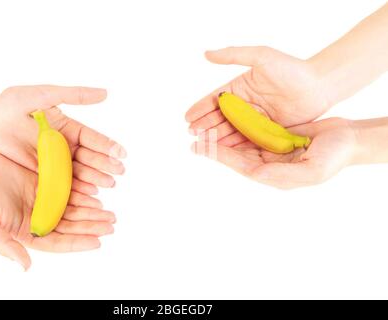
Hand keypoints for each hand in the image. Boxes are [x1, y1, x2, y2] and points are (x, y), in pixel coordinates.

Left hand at [0, 85, 126, 193]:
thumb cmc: (14, 103)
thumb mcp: (44, 95)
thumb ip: (73, 95)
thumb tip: (105, 93)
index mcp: (69, 129)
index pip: (93, 138)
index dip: (108, 146)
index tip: (121, 154)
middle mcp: (66, 146)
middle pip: (90, 158)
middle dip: (105, 166)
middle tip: (118, 173)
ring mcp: (55, 162)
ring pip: (79, 172)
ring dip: (94, 179)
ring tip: (107, 185)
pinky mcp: (43, 174)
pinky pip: (61, 183)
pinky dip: (75, 189)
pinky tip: (88, 193)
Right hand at [0, 151, 115, 269]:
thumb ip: (6, 247)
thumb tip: (25, 267)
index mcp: (27, 232)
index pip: (58, 242)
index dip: (77, 242)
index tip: (97, 242)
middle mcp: (39, 218)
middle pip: (71, 226)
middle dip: (91, 226)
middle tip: (111, 225)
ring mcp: (44, 201)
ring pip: (73, 210)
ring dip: (91, 212)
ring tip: (109, 214)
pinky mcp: (46, 184)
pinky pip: (69, 191)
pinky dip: (83, 194)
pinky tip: (96, 195)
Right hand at [186, 46, 329, 145]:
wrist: (320, 86)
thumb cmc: (292, 69)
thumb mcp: (262, 57)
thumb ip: (234, 55)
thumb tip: (206, 54)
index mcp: (240, 88)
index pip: (215, 99)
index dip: (200, 108)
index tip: (187, 118)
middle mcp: (245, 104)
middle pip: (219, 117)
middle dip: (204, 125)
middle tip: (192, 134)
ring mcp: (255, 119)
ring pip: (230, 130)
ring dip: (215, 137)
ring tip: (202, 144)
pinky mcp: (266, 131)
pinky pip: (246, 139)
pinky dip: (233, 145)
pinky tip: (222, 150)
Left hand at [192, 117, 357, 188]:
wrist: (350, 138)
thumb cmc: (336, 157)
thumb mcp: (312, 170)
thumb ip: (282, 175)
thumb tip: (254, 174)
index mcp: (274, 174)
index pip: (241, 164)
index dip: (221, 156)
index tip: (202, 148)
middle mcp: (269, 164)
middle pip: (236, 154)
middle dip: (216, 145)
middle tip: (195, 136)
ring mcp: (272, 150)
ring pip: (241, 142)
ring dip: (223, 135)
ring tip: (204, 127)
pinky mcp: (276, 136)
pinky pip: (252, 130)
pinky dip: (238, 125)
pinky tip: (226, 118)